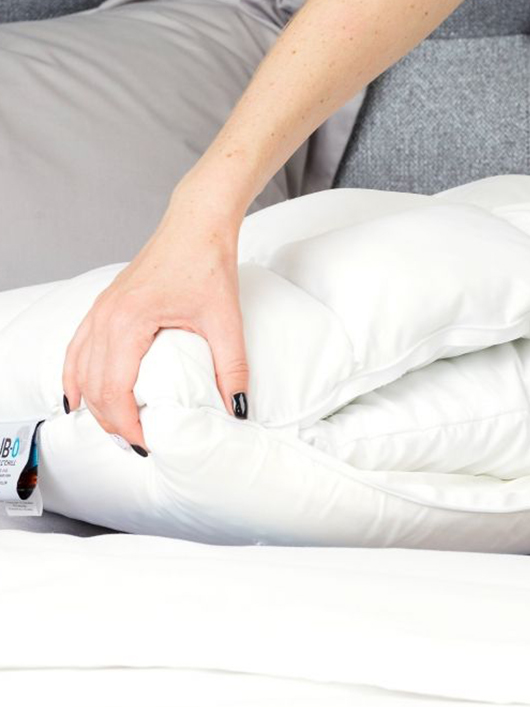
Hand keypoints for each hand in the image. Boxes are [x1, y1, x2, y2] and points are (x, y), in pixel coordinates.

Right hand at [62, 193, 249, 454]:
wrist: (197, 223)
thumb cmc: (209, 264)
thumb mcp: (226, 320)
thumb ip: (232, 367)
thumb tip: (238, 409)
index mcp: (130, 321)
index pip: (114, 389)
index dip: (128, 425)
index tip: (148, 446)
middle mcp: (106, 317)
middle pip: (92, 386)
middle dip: (111, 422)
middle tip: (137, 447)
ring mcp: (100, 310)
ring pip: (80, 369)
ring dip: (93, 403)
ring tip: (116, 430)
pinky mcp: (105, 305)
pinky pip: (79, 349)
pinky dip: (78, 377)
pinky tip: (83, 395)